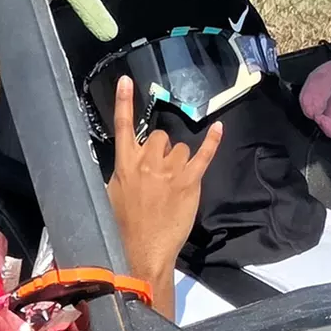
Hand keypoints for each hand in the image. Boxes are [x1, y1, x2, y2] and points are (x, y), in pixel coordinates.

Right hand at [106, 76, 222, 315]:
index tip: (127, 81)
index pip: (122, 126)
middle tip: (159, 172)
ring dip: (178, 158)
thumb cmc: (122, 227)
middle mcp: (147, 162)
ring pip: (179, 147)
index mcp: (124, 164)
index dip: (124, 102)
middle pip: (159, 136)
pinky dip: (211, 141)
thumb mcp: (112, 195)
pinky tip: (218, 129)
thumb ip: (123, 172)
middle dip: (161, 148)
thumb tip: (130, 162)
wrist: (141, 250)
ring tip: (173, 182)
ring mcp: (170, 171)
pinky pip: (203, 155)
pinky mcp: (190, 182)